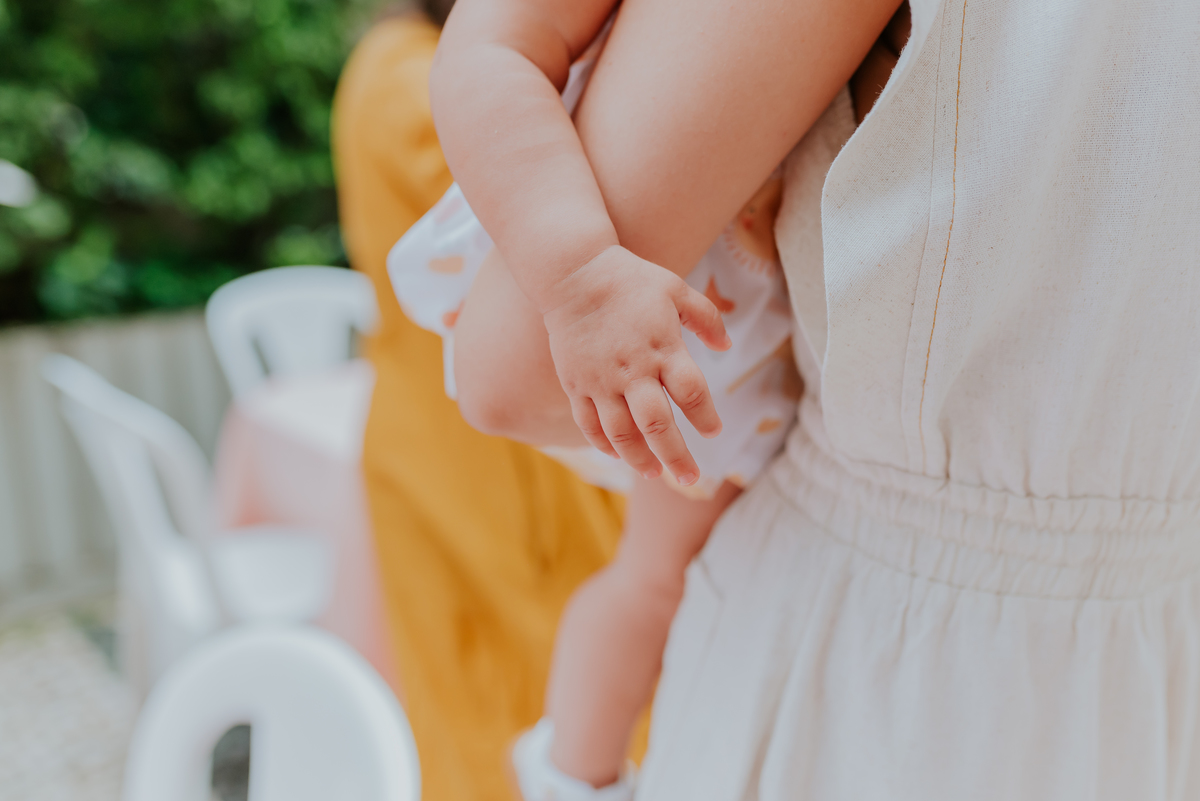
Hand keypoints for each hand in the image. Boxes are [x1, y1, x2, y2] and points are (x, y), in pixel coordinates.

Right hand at [542, 245, 731, 484]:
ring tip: (654, 474)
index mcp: (663, 348)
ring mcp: (601, 380)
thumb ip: (706, 319)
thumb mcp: (677, 289)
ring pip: (621, 433)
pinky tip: (618, 455)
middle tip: (690, 479)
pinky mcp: (576, 383)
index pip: (691, 393)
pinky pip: (588, 423)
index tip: (713, 432)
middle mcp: (633, 370)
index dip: (705, 417)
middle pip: (658, 425)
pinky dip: (603, 444)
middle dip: (676, 457)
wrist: (574, 273)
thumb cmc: (630, 280)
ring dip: (639, 459)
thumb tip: (727, 348)